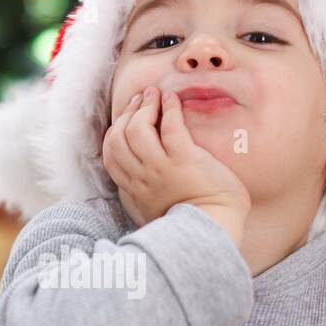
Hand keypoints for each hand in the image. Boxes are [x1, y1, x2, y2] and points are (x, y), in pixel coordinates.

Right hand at [103, 84, 251, 242]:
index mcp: (135, 190)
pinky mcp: (184, 160)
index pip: (110, 155)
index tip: (128, 117)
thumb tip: (142, 180)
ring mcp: (161, 169)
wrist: (215, 231)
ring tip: (155, 94)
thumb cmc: (194, 223)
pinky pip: (169, 126)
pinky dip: (168, 108)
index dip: (116, 131)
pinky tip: (172, 99)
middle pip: (118, 138)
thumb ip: (144, 196)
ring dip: (145, 106)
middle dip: (128, 113)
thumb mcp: (155, 212)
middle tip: (141, 98)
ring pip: (137, 129)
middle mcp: (143, 178)